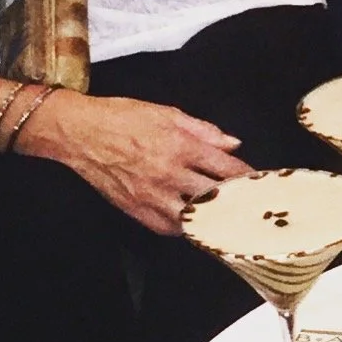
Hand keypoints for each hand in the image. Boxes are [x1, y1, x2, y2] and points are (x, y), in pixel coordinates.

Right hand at [18, 91, 247, 233]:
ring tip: (231, 220)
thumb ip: (205, 131)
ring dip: (213, 219)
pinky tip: (196, 224)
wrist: (79, 133)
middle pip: (217, 197)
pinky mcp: (136, 210)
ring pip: (194, 218)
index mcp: (181, 146)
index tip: (262, 184)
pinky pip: (168, 228)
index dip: (249, 178)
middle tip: (255, 207)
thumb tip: (233, 144)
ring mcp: (152, 195)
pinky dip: (186, 228)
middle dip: (239, 202)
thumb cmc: (123, 117)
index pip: (227, 169)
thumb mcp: (168, 113)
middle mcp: (169, 174)